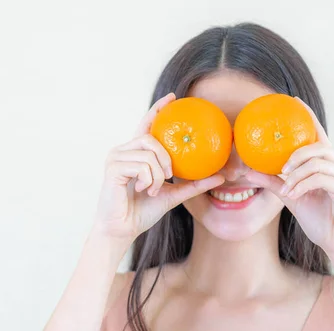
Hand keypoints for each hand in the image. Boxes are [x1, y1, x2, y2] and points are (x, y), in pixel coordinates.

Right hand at [93, 93, 224, 240]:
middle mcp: (122, 151)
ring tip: (152, 190)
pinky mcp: (113, 168)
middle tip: (168, 177)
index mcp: (134, 153)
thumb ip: (193, 184)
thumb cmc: (143, 212)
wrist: (123, 229)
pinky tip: (142, 191)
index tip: (172, 98)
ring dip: (157, 176)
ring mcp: (115, 157)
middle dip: (165, 158)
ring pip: (149, 154)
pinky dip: (149, 180)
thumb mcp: (173, 195)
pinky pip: (142, 165)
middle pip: (150, 137)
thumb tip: (220, 176)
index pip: (146, 125)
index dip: (158, 109)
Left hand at [246, 97, 333, 259]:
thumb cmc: (319, 219)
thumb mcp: (291, 197)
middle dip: (296, 153)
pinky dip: (304, 184)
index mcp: (329, 164)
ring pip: (319, 161)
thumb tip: (247, 170)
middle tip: (280, 168)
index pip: (319, 134)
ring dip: (297, 173)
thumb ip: (273, 182)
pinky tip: (294, 194)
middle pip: (318, 146)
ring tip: (286, 186)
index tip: (292, 100)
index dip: (308, 115)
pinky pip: (322, 178)